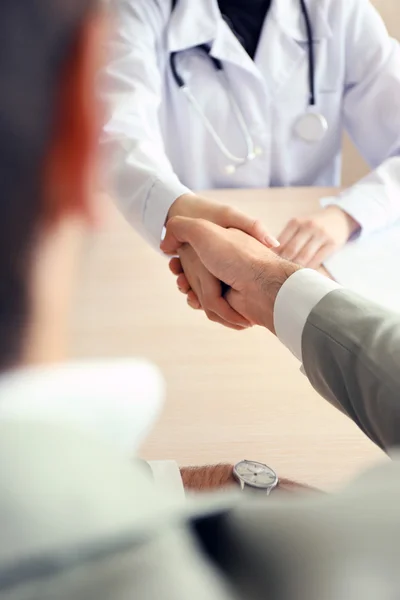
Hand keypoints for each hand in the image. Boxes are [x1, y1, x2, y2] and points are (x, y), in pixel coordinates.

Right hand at [165, 194, 278, 328]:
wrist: (262, 287)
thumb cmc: (237, 256)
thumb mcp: (204, 230)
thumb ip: (181, 227)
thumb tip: (165, 244)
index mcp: (221, 242)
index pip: (194, 248)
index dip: (180, 255)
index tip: (173, 258)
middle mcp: (226, 262)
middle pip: (194, 272)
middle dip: (183, 275)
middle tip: (180, 276)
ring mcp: (228, 283)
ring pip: (199, 290)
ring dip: (189, 290)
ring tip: (186, 288)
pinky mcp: (231, 303)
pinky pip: (209, 307)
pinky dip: (201, 305)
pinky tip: (195, 301)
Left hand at [276, 206, 359, 267]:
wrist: (339, 219)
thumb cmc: (312, 227)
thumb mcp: (299, 226)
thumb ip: (286, 238)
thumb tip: (269, 256)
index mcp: (296, 222)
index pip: (280, 243)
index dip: (274, 256)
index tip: (270, 267)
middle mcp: (308, 226)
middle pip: (291, 251)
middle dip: (283, 264)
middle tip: (278, 275)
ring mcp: (321, 234)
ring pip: (303, 257)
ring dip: (295, 269)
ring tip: (289, 278)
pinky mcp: (332, 244)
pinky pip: (317, 260)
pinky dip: (308, 269)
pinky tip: (304, 275)